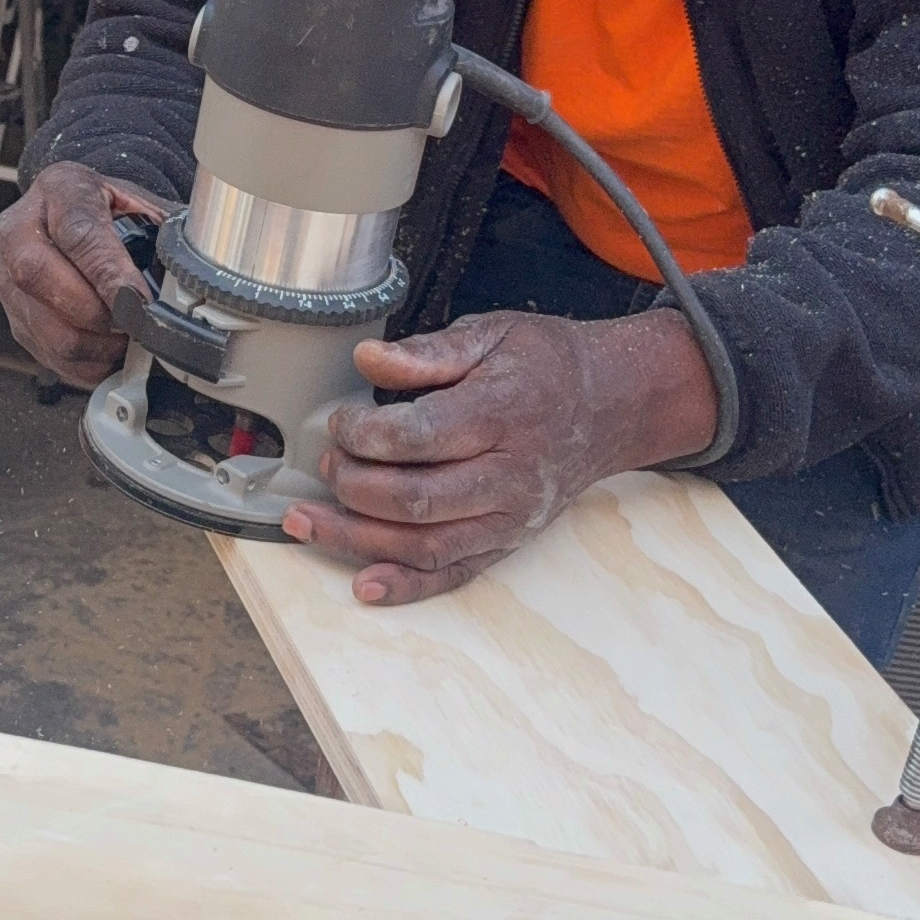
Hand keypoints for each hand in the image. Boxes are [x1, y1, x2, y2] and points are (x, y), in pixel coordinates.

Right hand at [0, 163, 168, 387]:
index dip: (109, 272)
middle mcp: (20, 229)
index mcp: (59, 189)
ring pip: (44, 325)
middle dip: (96, 312)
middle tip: (135, 324)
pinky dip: (87, 364)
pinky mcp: (14, 315)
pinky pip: (48, 354)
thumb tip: (191, 279)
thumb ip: (163, 235)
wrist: (80, 217)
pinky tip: (111, 352)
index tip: (140, 300)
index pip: (77, 231)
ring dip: (95, 345)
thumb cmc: (114, 214)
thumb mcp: (142, 206)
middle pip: (39, 275)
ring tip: (127, 340)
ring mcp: (6, 275)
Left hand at [280, 308, 717, 605]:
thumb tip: (367, 358)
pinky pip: (454, 574)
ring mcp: (510, 516)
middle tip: (327, 464)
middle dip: (354, 486)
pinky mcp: (508, 542)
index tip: (340, 421)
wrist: (612, 404)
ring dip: (357, 540)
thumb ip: (428, 350)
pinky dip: (407, 586)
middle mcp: (509, 474)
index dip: (364, 434)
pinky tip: (365, 585)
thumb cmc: (547, 366)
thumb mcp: (493, 333)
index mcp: (501, 413)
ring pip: (425, 544)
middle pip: (415, 498)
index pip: (418, 436)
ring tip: (307, 522)